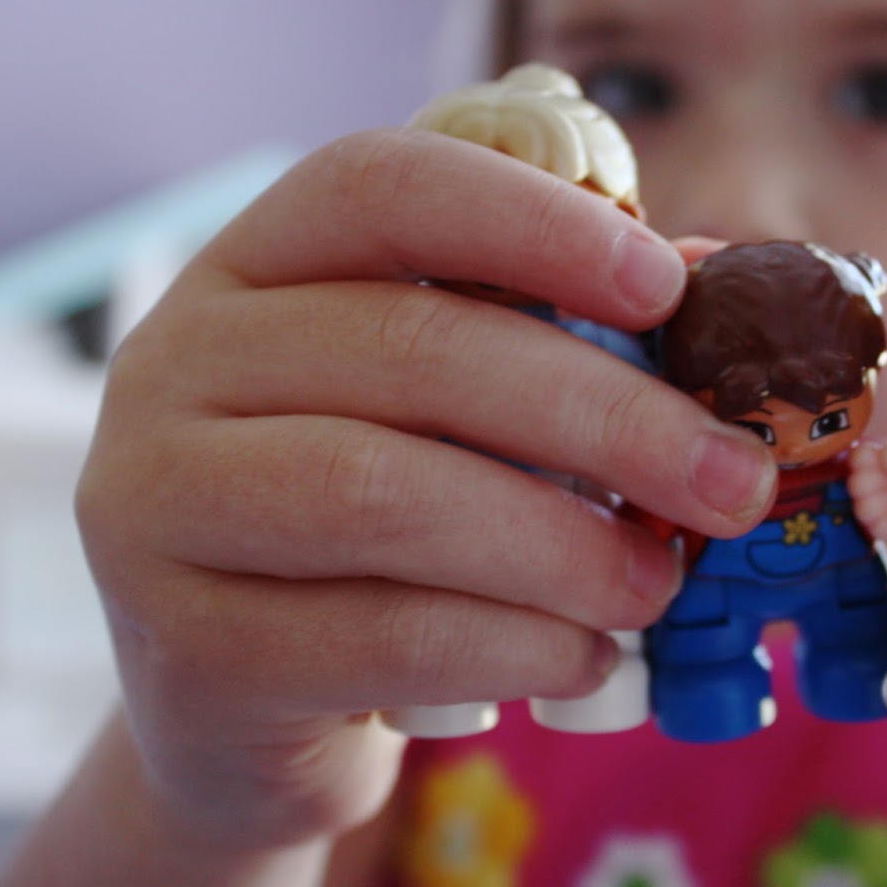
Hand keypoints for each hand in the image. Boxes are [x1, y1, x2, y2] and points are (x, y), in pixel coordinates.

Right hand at [77, 129, 775, 846]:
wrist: (244, 700)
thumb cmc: (380, 523)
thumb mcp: (450, 411)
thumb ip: (553, 339)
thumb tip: (717, 286)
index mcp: (254, 267)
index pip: (380, 187)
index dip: (534, 222)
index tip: (666, 289)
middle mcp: (177, 363)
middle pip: (411, 350)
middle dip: (604, 417)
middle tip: (729, 482)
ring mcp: (157, 507)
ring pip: (385, 496)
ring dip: (564, 545)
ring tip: (658, 583)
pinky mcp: (188, 652)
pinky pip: (379, 637)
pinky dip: (516, 647)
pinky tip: (588, 657)